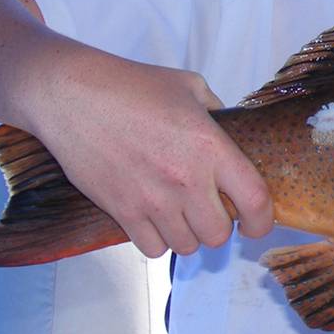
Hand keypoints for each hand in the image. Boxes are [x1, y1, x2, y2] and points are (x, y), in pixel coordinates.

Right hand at [0, 0, 273, 257]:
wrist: (70, 94)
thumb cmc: (132, 85)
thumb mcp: (190, 87)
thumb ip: (218, 114)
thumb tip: (233, 135)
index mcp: (211, 147)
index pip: (255, 201)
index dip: (262, 221)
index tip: (256, 224)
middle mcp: (185, 179)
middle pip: (218, 234)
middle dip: (219, 227)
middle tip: (211, 211)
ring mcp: (151, 199)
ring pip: (186, 246)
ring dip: (188, 234)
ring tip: (180, 212)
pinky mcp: (121, 210)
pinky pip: (152, 248)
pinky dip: (158, 240)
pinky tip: (155, 218)